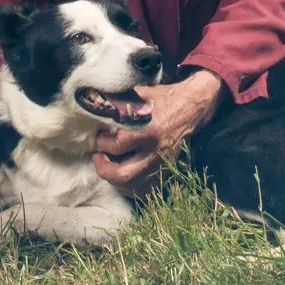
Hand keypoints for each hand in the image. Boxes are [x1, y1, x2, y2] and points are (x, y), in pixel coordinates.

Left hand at [93, 69, 224, 195]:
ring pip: (133, 186)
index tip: (98, 136)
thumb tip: (93, 106)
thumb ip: (116, 103)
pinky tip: (124, 175)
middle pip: (123, 175)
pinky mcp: (167, 169)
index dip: (101, 142)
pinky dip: (132, 187)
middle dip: (104, 169)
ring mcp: (162, 163)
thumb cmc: (162, 98)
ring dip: (115, 180)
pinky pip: (147, 189)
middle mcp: (155, 151)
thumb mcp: (138, 95)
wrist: (191, 107)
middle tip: (98, 157)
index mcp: (148, 130)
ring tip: (109, 166)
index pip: (116, 145)